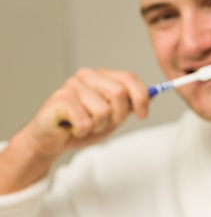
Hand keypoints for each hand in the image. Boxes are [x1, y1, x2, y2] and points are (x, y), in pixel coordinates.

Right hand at [26, 68, 149, 155]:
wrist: (51, 140)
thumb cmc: (81, 126)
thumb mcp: (113, 116)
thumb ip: (130, 105)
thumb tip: (154, 95)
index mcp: (101, 76)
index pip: (129, 78)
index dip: (141, 97)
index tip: (143, 114)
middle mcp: (87, 76)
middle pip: (119, 94)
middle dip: (118, 115)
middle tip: (104, 123)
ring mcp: (72, 85)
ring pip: (104, 111)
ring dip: (98, 126)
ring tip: (84, 125)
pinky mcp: (60, 99)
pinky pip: (86, 121)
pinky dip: (83, 131)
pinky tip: (72, 128)